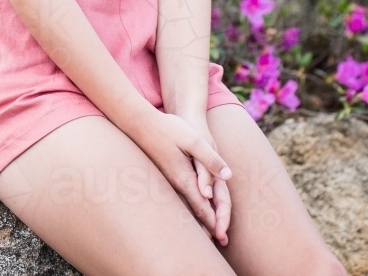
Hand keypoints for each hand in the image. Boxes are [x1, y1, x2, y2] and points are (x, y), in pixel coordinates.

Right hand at [137, 110, 231, 242]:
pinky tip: (191, 209)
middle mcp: (176, 184)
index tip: (223, 237)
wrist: (140, 124)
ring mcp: (169, 180)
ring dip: (199, 219)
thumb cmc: (168, 129)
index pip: (202, 207)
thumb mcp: (193, 140)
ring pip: (186, 206)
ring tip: (209, 233)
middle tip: (221, 242)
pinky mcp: (166, 174)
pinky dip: (190, 207)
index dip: (214, 222)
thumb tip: (227, 176)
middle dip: (208, 227)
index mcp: (184, 178)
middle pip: (194, 211)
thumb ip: (210, 159)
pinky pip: (180, 197)